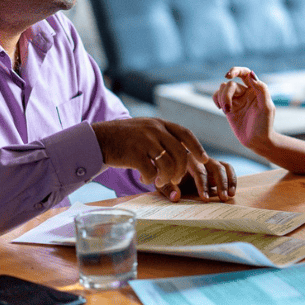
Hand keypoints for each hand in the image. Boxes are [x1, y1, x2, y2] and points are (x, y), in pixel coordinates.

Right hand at [91, 117, 208, 188]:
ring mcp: (144, 141)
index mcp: (160, 124)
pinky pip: (150, 171)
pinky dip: (150, 179)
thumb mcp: (146, 131)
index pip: (185, 133)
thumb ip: (163, 139)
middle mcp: (154, 130)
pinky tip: (144, 178)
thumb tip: (184, 157)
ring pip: (168, 163)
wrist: (100, 139)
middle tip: (177, 179)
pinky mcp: (134, 153)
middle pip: (180, 152)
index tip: (204, 160)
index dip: (197, 147)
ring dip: (166, 177)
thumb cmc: (126, 139)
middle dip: (182, 169)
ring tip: (159, 180)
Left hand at [156, 155, 236, 201]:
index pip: (198, 171)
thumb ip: (167, 189)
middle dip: (220, 183)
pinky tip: (233, 192)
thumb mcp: (161, 183)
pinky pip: (227, 168)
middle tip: (223, 198)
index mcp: (186, 160)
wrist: (166, 167)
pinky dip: (232, 179)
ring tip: (229, 196)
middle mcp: (199, 158)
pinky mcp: (215, 165)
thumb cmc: (164, 176)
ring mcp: (208, 161)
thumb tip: (176, 198)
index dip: (203, 185)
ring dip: (228, 182)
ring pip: (222, 167)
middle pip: (215, 167)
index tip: (205, 198)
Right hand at [212, 68, 274, 149]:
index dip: (236, 70)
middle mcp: (246, 92)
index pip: (245, 73)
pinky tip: (221, 108)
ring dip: (221, 98)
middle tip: (227, 109)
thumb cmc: (265, 125)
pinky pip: (218, 96)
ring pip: (222, 89)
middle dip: (226, 95)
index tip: (228, 76)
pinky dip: (216, 99)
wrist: (258, 141)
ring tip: (226, 111)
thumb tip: (251, 74)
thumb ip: (261, 89)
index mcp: (256, 89)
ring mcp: (236, 100)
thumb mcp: (267, 107)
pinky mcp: (229, 107)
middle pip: (230, 84)